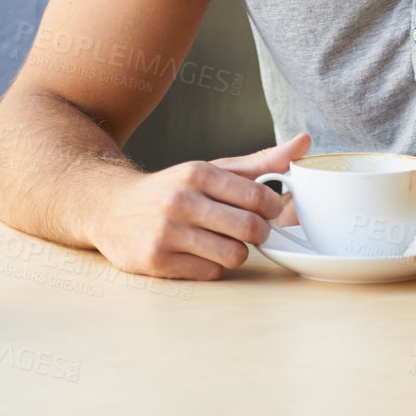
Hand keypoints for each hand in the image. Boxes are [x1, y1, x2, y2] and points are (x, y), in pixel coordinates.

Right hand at [87, 132, 310, 279]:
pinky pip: (210, 273)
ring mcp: (167, 232)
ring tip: (224, 242)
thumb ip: (261, 162)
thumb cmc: (174, 190)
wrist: (110, 208)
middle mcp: (182, 201)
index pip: (260, 197)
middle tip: (251, 231)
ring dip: (237, 253)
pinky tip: (198, 254)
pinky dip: (212, 267)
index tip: (271, 212)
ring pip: (234, 255)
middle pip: (251, 229)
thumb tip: (306, 142)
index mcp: (199, 173)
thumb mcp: (213, 170)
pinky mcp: (157, 261)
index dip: (275, 210)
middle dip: (259, 234)